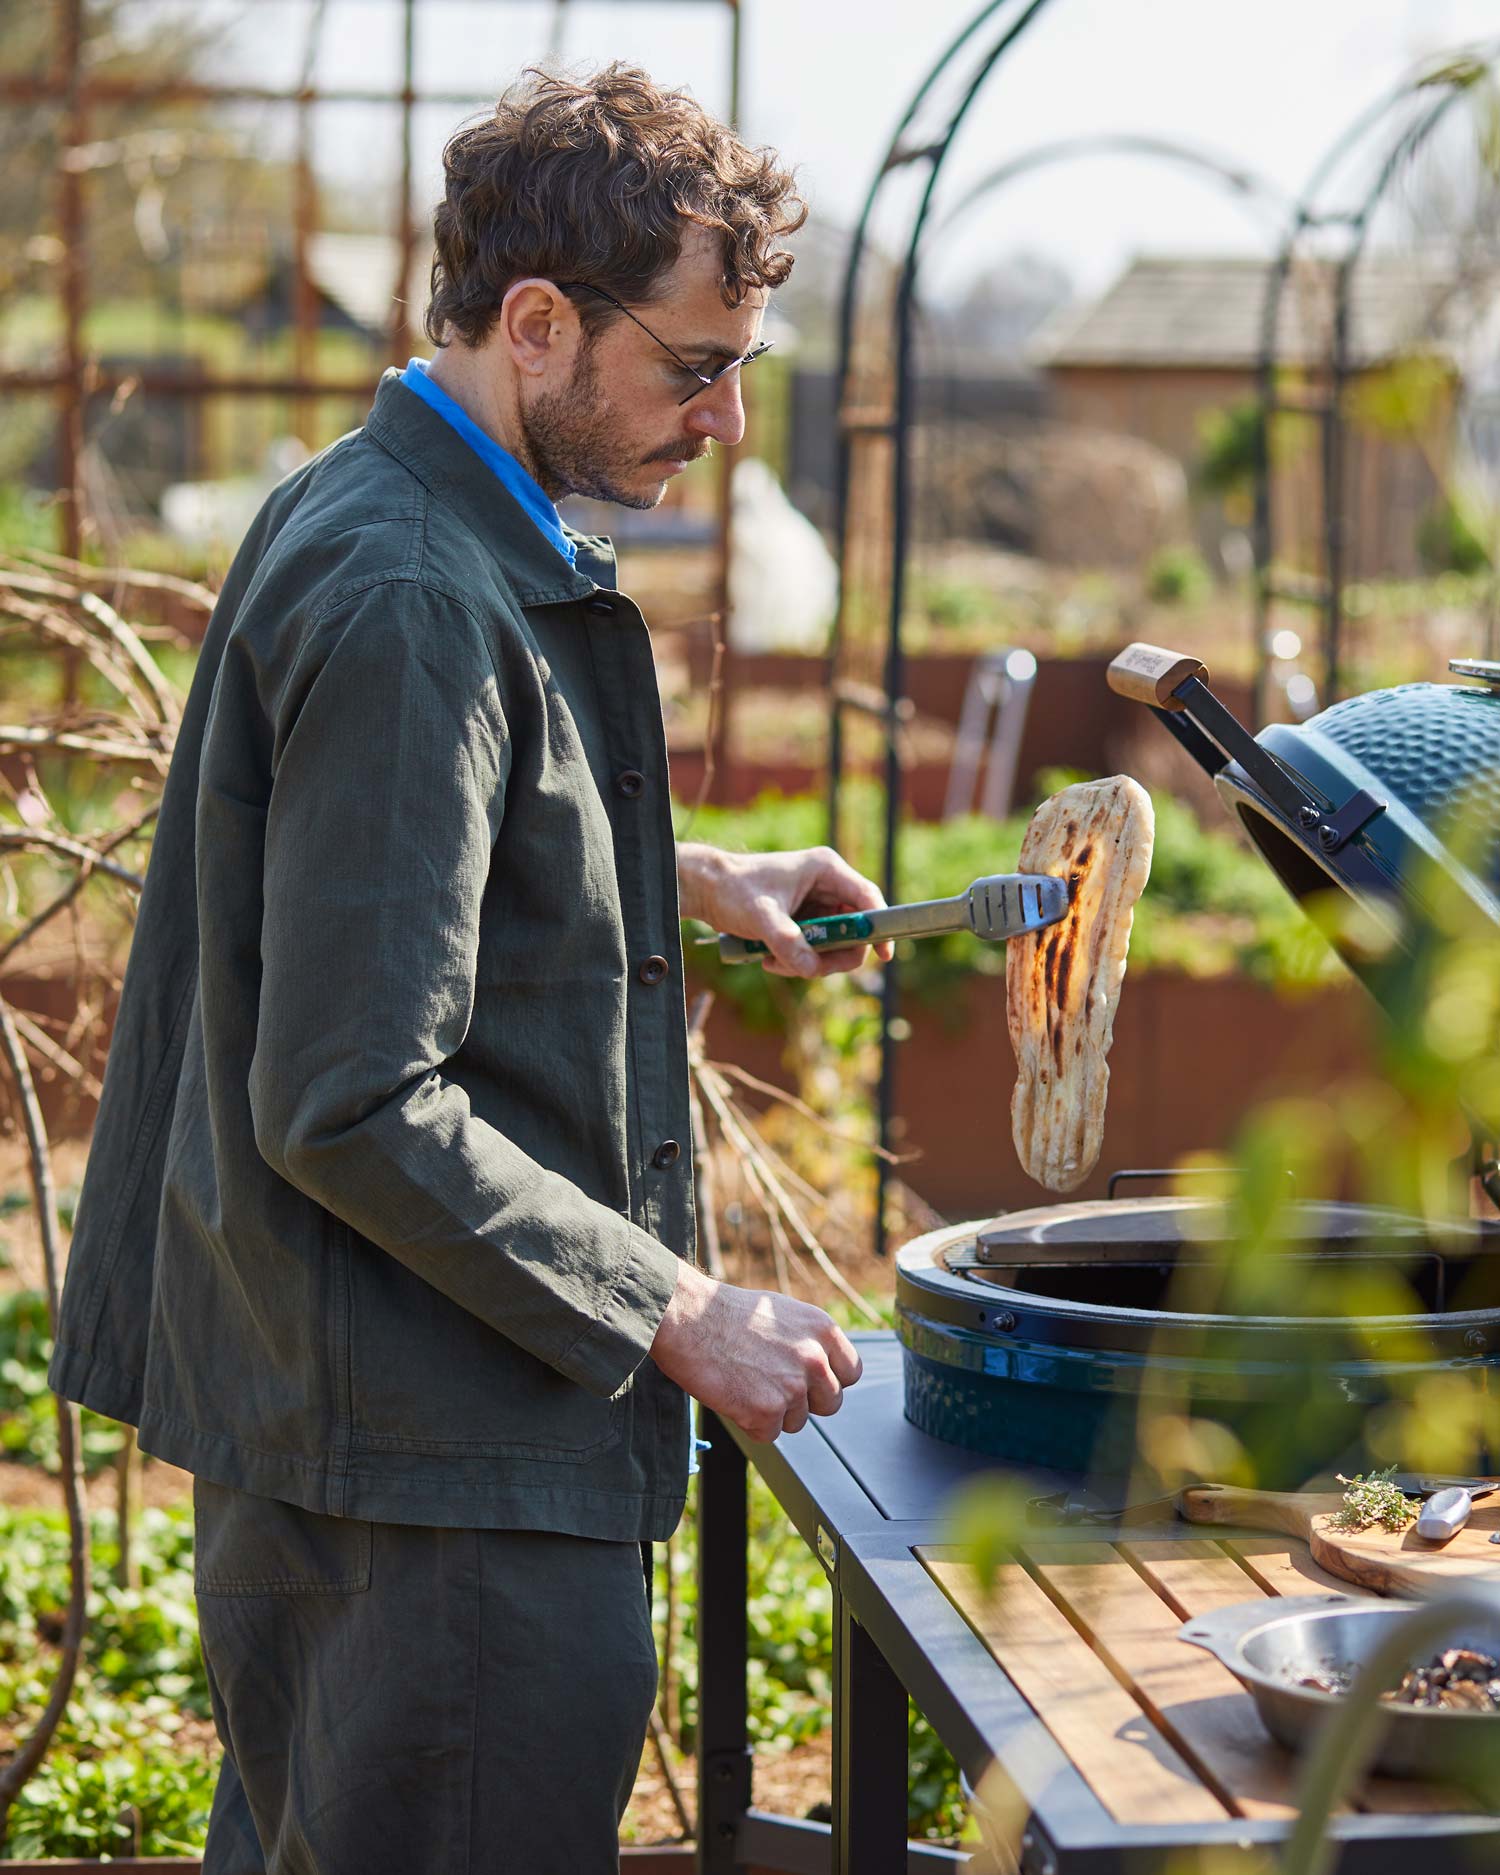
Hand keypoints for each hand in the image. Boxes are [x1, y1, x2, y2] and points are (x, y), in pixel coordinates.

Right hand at [649, 1262, 863, 1441]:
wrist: (687, 1317)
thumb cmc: (726, 1313)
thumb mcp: (782, 1312)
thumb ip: (809, 1341)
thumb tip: (823, 1368)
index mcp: (823, 1329)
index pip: (851, 1373)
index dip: (829, 1381)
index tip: (810, 1381)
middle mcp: (814, 1358)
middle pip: (830, 1403)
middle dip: (804, 1401)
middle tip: (771, 1384)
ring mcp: (792, 1387)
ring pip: (797, 1421)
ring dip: (773, 1411)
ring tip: (745, 1382)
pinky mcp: (766, 1411)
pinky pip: (768, 1434)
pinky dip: (749, 1423)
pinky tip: (733, 1395)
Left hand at [676, 841, 892, 978]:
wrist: (707, 890)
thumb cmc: (733, 889)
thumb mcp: (760, 916)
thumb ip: (787, 941)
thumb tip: (811, 969)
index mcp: (826, 870)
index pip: (868, 899)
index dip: (880, 928)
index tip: (885, 956)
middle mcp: (828, 886)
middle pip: (855, 930)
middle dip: (834, 956)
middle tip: (808, 970)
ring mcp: (818, 905)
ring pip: (836, 945)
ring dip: (811, 962)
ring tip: (774, 962)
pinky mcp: (806, 921)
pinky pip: (816, 950)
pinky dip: (798, 961)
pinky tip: (770, 960)